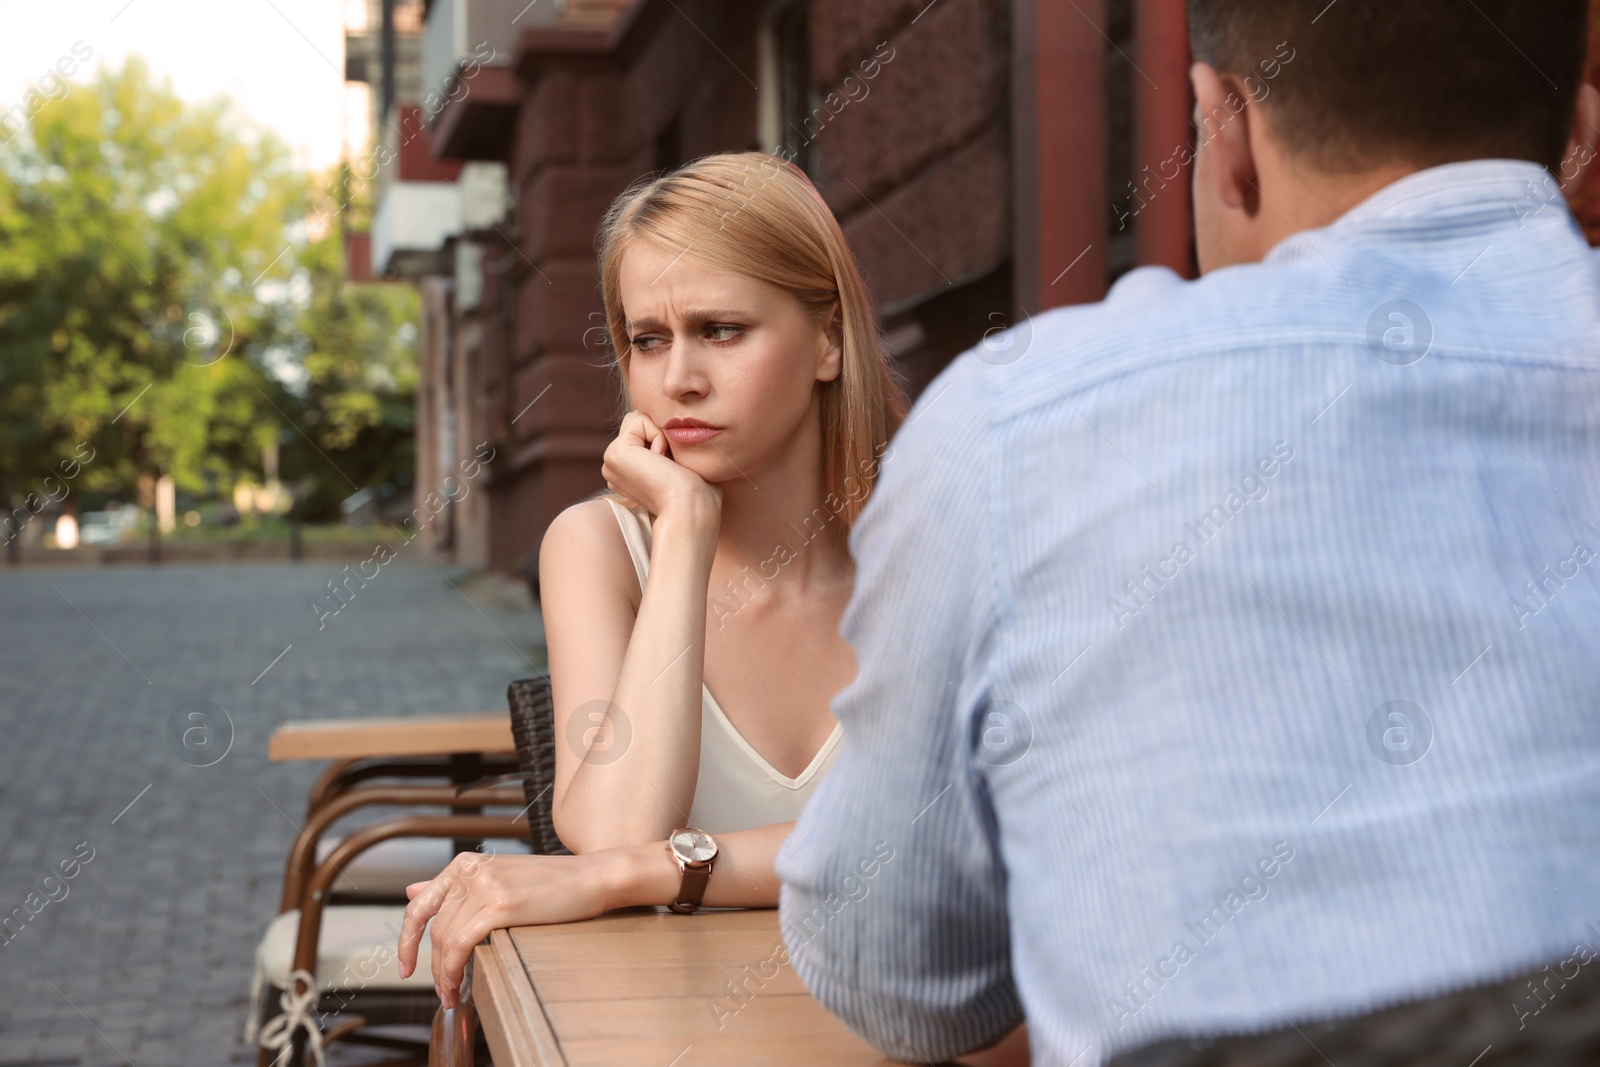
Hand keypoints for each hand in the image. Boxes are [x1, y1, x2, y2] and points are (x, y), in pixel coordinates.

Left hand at [396, 850, 618, 1007]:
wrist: (591, 877)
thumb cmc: (551, 883)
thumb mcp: (497, 878)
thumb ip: (454, 886)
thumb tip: (411, 890)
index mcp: (466, 862)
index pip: (420, 905)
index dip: (406, 940)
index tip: (405, 966)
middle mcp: (470, 869)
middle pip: (434, 928)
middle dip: (431, 966)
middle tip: (442, 991)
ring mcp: (484, 885)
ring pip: (445, 940)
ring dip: (443, 974)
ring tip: (451, 994)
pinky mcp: (499, 904)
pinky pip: (461, 944)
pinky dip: (454, 969)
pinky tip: (458, 984)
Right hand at [601, 410, 721, 528]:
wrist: (691, 508)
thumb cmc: (697, 494)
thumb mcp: (682, 465)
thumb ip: (669, 445)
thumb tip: (673, 424)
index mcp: (626, 472)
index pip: (643, 431)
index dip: (666, 438)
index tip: (674, 467)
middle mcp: (614, 467)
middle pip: (638, 422)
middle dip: (660, 432)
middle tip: (671, 464)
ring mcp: (611, 461)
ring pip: (638, 418)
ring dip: (661, 434)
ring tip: (666, 463)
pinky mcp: (615, 453)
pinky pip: (639, 420)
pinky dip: (658, 434)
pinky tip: (661, 460)